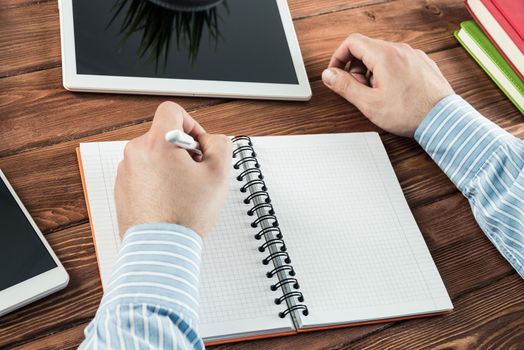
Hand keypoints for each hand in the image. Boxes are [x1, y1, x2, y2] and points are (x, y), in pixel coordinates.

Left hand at [115, 102, 231, 236]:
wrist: (160, 248)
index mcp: (157, 143)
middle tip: (196, 174)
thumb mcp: (219, 174)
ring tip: (183, 192)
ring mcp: (125, 172)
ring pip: (154, 155)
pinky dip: (158, 181)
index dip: (191, 124)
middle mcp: (135, 153)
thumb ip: (221, 144)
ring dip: (170, 166)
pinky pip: (143, 174)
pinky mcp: (122, 189)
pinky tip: (170, 201)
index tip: (198, 145)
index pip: (172, 111)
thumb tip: (211, 141)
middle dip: (183, 150)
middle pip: (163, 136)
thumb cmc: (186, 215)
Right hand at [322, 33, 453, 136]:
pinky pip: (397, 61)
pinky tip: (391, 92)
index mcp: (385, 55)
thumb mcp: (369, 103)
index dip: (338, 57)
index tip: (336, 73)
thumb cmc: (410, 113)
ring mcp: (413, 55)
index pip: (352, 42)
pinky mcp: (422, 63)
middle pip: (367, 48)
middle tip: (358, 89)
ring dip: (371, 71)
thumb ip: (345, 86)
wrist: (443, 120)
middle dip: (355, 68)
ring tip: (376, 93)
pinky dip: (387, 72)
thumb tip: (329, 75)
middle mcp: (400, 50)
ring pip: (382, 55)